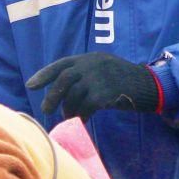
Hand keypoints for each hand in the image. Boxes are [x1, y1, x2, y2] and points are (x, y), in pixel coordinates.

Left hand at [26, 52, 159, 120]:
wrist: (148, 85)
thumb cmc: (123, 80)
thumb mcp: (102, 69)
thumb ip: (83, 75)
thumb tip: (60, 93)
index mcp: (89, 58)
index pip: (61, 65)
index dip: (44, 75)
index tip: (30, 85)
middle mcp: (93, 65)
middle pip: (63, 80)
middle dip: (52, 96)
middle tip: (46, 110)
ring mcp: (99, 78)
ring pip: (73, 95)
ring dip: (68, 108)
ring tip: (69, 116)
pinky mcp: (106, 94)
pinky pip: (85, 106)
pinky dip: (81, 115)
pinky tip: (82, 119)